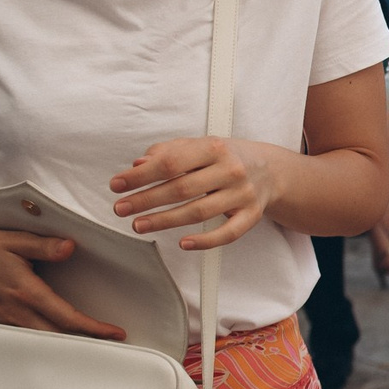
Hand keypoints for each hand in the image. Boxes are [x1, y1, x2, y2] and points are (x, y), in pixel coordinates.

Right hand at [0, 225, 124, 337]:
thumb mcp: (14, 240)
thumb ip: (45, 246)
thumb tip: (70, 248)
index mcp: (26, 293)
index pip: (67, 318)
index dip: (94, 329)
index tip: (114, 333)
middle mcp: (14, 311)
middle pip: (57, 338)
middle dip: (84, 343)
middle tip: (108, 344)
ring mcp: (2, 320)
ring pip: (38, 341)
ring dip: (63, 344)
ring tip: (85, 343)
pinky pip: (20, 338)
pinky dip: (40, 341)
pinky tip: (50, 338)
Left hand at [112, 136, 281, 250]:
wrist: (270, 170)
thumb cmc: (226, 158)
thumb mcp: (199, 145)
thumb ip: (168, 152)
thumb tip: (139, 164)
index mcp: (214, 148)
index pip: (171, 162)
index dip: (141, 176)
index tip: (118, 185)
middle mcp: (230, 170)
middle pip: (181, 188)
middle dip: (146, 200)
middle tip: (121, 208)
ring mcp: (242, 195)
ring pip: (198, 212)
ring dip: (164, 221)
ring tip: (139, 225)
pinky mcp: (250, 216)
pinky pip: (227, 234)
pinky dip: (204, 241)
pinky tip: (183, 243)